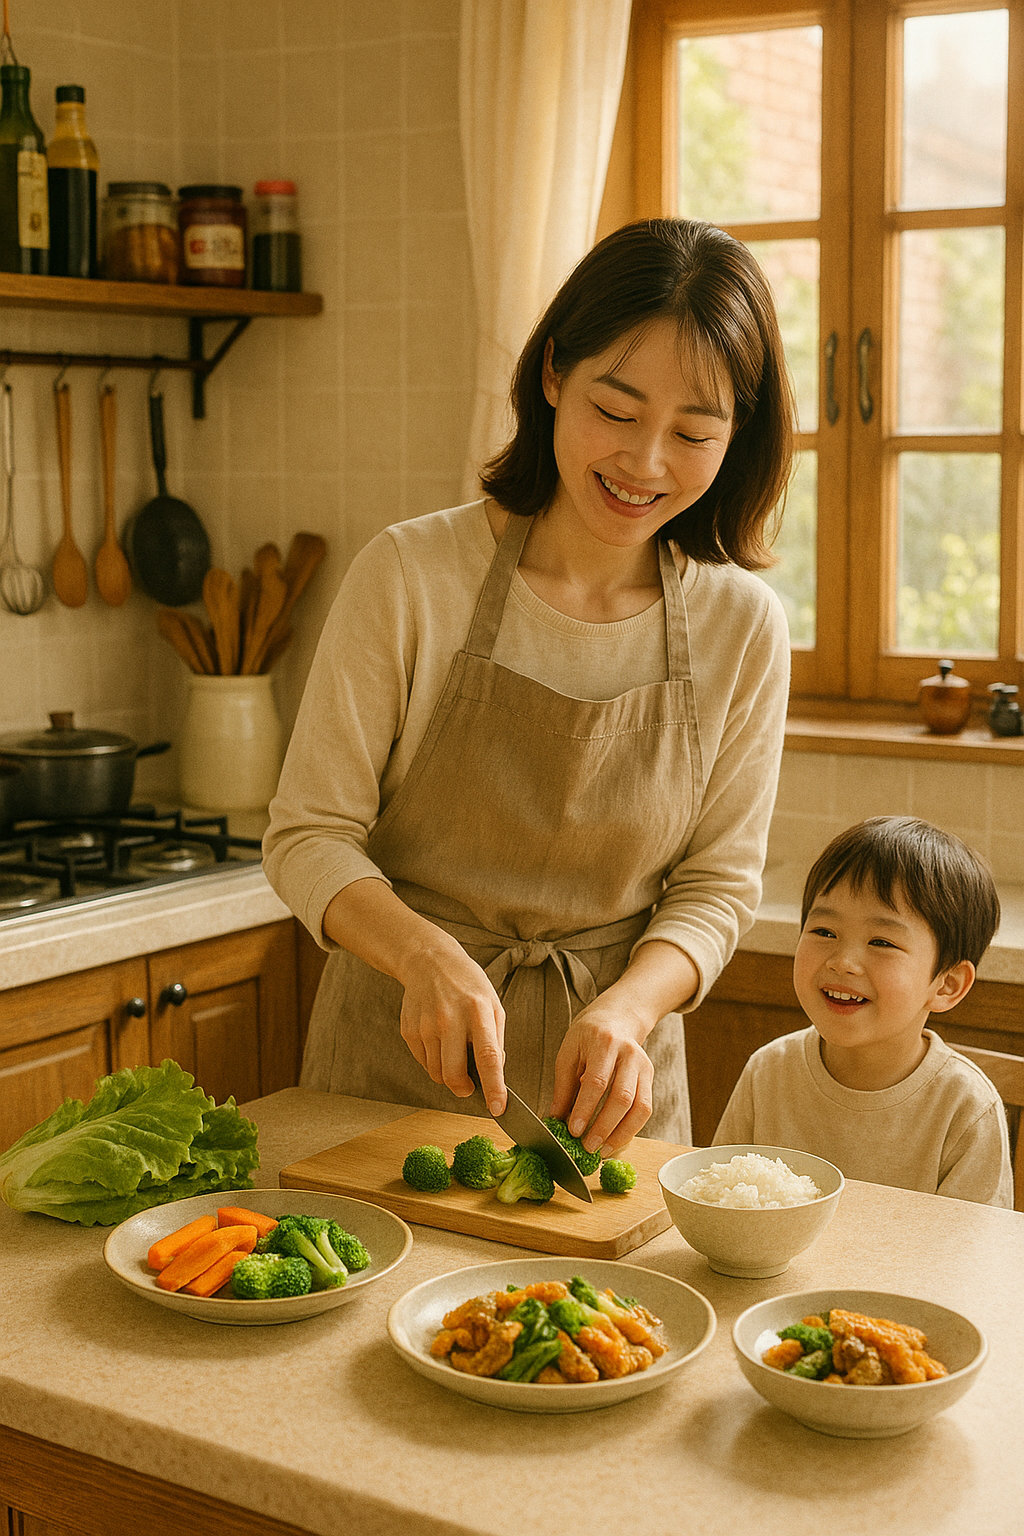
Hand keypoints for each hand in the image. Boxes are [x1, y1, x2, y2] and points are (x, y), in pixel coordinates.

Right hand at [396, 938, 507, 1114]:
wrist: (429, 962)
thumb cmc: (468, 986)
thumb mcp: (492, 1005)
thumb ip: (496, 1041)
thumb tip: (495, 1075)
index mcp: (477, 1011)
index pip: (488, 1057)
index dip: (494, 1087)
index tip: (498, 1108)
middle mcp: (449, 1018)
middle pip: (454, 1074)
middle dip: (463, 1089)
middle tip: (469, 1088)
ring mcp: (425, 1024)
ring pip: (437, 1073)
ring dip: (448, 1074)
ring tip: (454, 1051)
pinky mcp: (409, 1030)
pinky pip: (423, 1062)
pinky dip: (434, 1061)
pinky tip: (438, 1040)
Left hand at [549, 999, 653, 1156]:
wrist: (616, 1017)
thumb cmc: (588, 1036)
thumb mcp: (569, 1053)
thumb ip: (563, 1086)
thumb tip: (554, 1119)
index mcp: (603, 1043)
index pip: (597, 1081)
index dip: (585, 1109)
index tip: (574, 1131)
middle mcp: (629, 1054)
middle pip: (622, 1097)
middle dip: (604, 1127)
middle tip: (587, 1147)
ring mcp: (643, 1066)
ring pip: (640, 1107)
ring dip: (622, 1134)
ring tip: (603, 1150)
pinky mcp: (650, 1077)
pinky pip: (646, 1109)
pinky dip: (631, 1129)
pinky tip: (615, 1140)